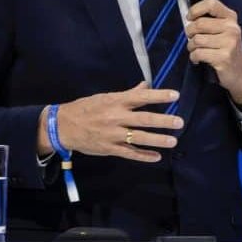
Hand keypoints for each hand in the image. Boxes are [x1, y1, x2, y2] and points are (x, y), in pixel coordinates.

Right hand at [42, 82, 182, 162]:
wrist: (61, 126)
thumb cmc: (86, 109)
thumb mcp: (105, 97)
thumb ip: (128, 94)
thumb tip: (146, 85)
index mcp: (115, 102)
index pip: (141, 97)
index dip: (159, 96)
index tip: (175, 96)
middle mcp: (115, 117)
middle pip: (144, 119)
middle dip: (163, 121)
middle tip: (179, 122)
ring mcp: (113, 134)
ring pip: (139, 138)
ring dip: (157, 140)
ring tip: (173, 141)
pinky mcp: (109, 148)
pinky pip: (129, 153)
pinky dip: (144, 156)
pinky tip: (157, 157)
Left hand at [186, 0, 241, 103]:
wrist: (241, 73)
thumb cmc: (227, 49)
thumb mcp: (224, 31)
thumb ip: (210, 21)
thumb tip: (188, 19)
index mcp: (231, 18)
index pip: (211, 4)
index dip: (195, 10)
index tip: (190, 18)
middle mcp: (232, 28)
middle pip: (199, 24)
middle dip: (190, 33)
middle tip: (193, 40)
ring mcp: (229, 43)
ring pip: (196, 40)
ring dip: (191, 47)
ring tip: (196, 50)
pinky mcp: (223, 57)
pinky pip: (198, 53)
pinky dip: (194, 57)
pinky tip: (199, 59)